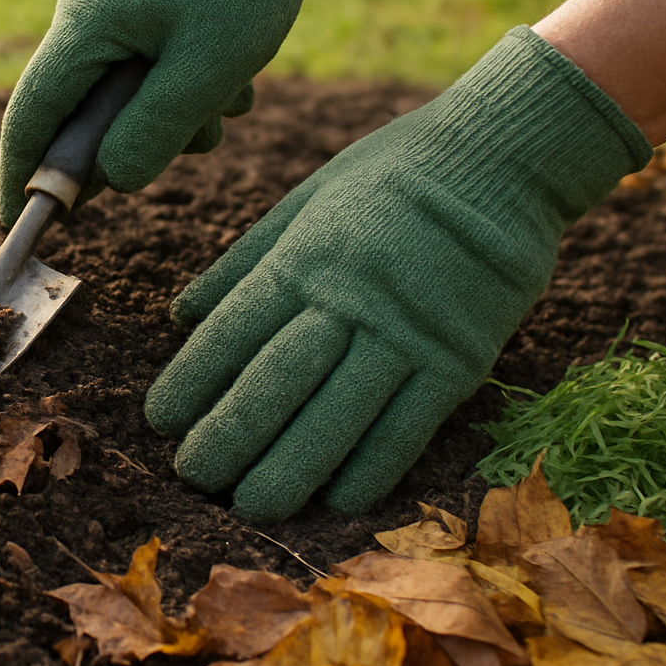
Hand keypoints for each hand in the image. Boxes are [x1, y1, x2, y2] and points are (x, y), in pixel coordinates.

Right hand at [0, 0, 371, 226]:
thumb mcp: (206, 72)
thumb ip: (152, 132)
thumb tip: (110, 181)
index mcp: (85, 24)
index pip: (30, 114)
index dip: (21, 173)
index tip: (19, 221)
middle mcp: (85, 16)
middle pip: (78, 114)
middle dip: (130, 143)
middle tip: (181, 145)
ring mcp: (113, 16)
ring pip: (122, 104)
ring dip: (175, 122)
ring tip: (227, 101)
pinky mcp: (143, 18)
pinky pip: (148, 81)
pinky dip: (188, 98)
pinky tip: (232, 84)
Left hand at [145, 28, 652, 522]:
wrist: (504, 159)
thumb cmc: (394, 173)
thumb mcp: (308, 198)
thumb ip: (246, 260)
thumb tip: (181, 314)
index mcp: (305, 257)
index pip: (234, 329)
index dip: (193, 379)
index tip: (160, 421)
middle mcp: (349, 300)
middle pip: (278, 380)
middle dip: (231, 434)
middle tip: (196, 477)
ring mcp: (407, 334)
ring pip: (338, 415)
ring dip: (291, 467)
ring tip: (253, 507)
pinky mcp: (460, 360)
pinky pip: (409, 426)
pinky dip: (372, 467)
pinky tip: (337, 500)